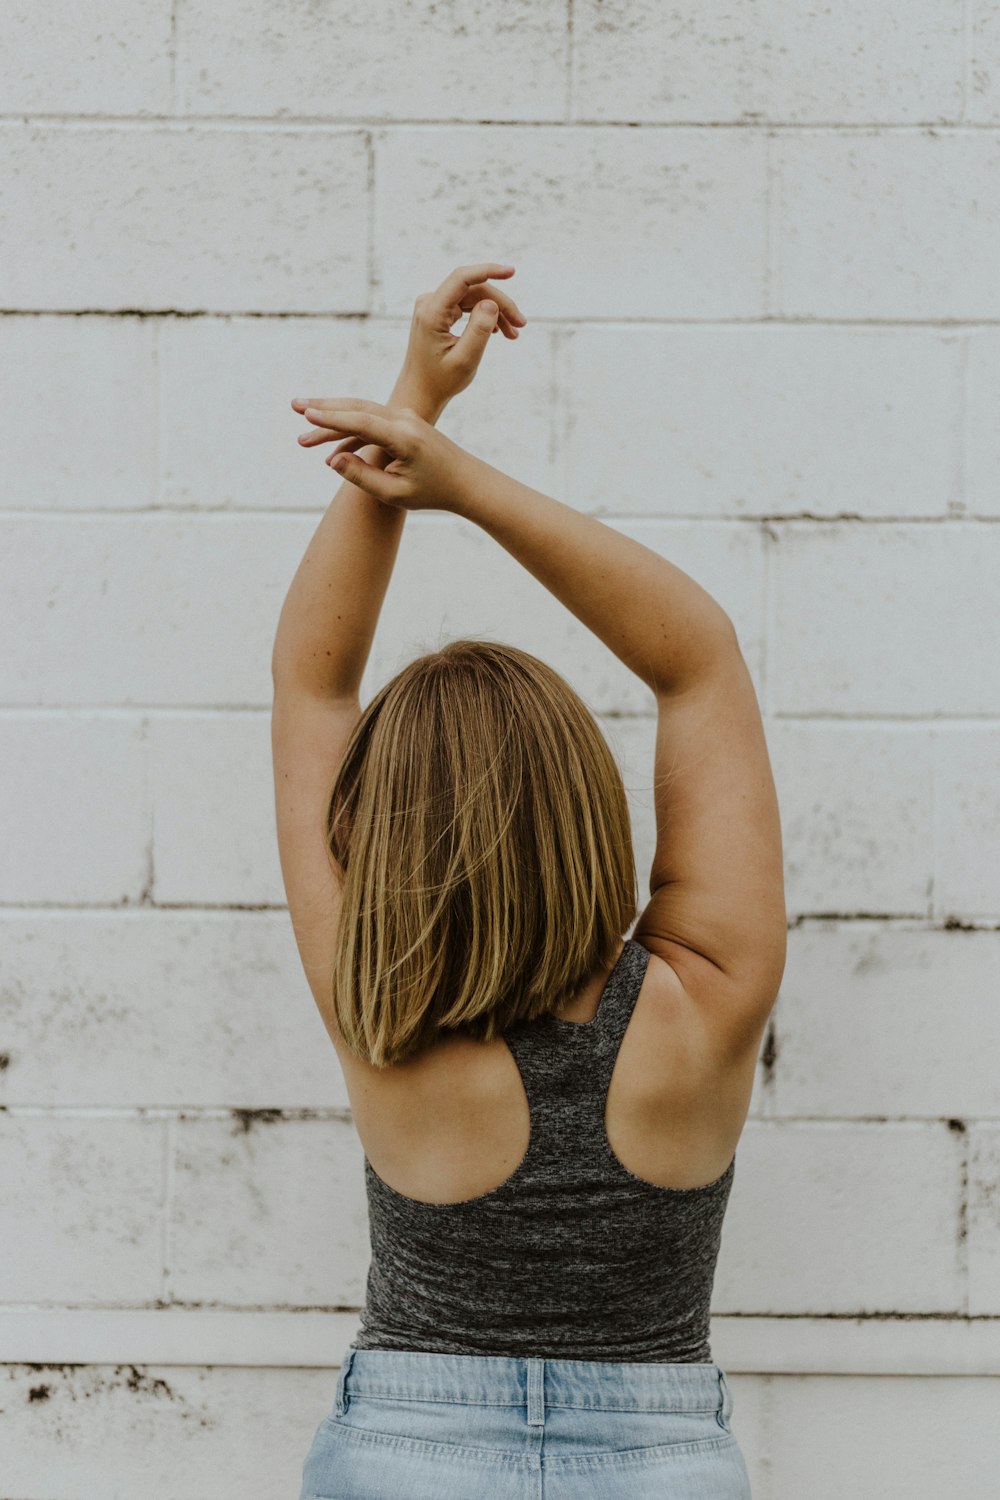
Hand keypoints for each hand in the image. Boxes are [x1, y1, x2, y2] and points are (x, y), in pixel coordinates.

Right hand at [290, 398, 474, 511]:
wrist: (465, 481)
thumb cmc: (433, 492)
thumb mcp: (395, 494)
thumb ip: (362, 476)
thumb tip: (332, 459)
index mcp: (404, 438)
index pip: (361, 422)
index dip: (331, 418)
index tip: (306, 414)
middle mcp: (404, 420)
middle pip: (357, 408)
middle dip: (324, 408)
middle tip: (294, 405)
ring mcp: (405, 418)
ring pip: (362, 412)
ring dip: (333, 419)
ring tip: (303, 429)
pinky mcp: (404, 422)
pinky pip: (371, 422)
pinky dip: (350, 431)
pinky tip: (331, 449)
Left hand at [397, 262, 526, 410]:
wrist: (420, 393)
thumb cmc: (440, 381)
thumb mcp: (465, 360)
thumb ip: (479, 330)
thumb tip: (491, 303)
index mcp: (432, 313)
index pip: (462, 278)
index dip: (488, 271)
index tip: (512, 272)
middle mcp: (430, 303)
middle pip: (473, 290)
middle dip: (500, 304)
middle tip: (521, 325)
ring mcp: (433, 306)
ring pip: (473, 298)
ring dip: (496, 312)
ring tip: (514, 334)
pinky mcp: (439, 313)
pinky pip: (467, 306)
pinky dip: (485, 316)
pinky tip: (499, 331)